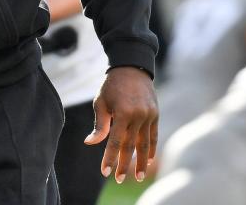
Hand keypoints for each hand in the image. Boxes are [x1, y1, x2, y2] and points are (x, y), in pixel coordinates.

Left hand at [84, 66, 157, 183]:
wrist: (132, 67)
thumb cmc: (112, 86)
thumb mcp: (101, 102)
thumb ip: (100, 124)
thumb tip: (90, 143)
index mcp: (123, 113)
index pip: (116, 141)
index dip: (110, 158)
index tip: (104, 171)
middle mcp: (138, 116)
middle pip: (131, 146)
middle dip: (124, 164)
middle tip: (119, 179)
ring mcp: (149, 115)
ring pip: (145, 144)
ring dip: (140, 161)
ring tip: (137, 176)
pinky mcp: (155, 114)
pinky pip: (154, 135)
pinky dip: (151, 148)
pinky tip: (148, 160)